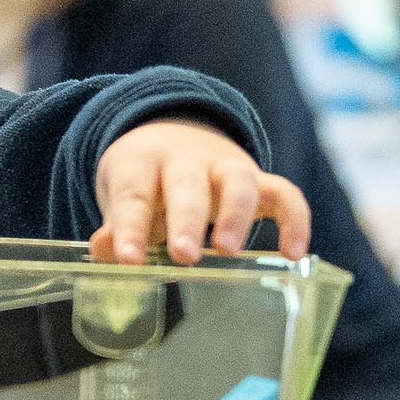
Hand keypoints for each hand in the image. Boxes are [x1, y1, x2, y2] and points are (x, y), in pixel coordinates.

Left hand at [92, 118, 312, 266]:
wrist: (174, 139)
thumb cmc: (145, 185)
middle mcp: (187, 159)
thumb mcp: (123, 201)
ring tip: (229, 251)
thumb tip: (104, 248)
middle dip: (187, 219)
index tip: (129, 259)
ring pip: (237, 182)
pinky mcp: (259, 180)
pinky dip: (294, 220)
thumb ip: (116, 227)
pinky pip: (284, 194)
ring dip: (236, 215)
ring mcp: (226, 167)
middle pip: (188, 184)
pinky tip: (294, 255)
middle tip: (184, 255)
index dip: (130, 227)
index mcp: (142, 162)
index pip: (134, 194)